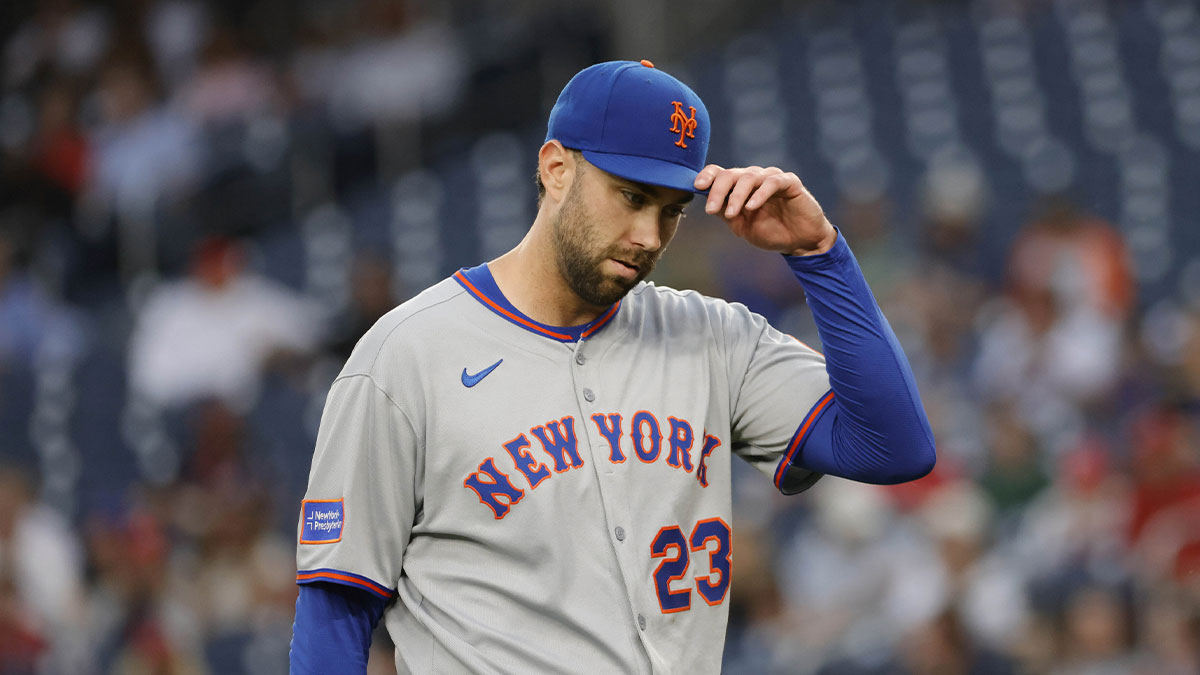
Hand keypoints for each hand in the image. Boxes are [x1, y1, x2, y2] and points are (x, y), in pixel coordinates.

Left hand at [694, 165, 836, 255]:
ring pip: (749, 177)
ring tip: (732, 214)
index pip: (719, 172)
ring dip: (737, 195)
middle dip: (718, 191)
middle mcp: (753, 178)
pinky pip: (772, 182)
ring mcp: (771, 178)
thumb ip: (725, 213)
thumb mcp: (741, 225)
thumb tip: (706, 203)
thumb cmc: (770, 231)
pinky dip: (760, 194)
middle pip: (730, 174)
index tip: (697, 186)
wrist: (800, 241)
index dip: (707, 176)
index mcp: (739, 186)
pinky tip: (752, 207)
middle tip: (711, 210)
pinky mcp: (789, 182)